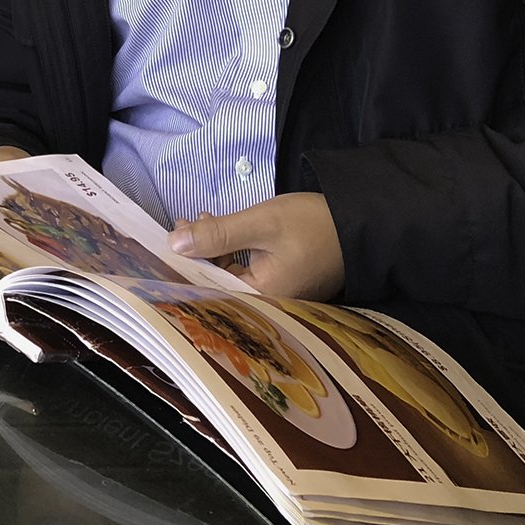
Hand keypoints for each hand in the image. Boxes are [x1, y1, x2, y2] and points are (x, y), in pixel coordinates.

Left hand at [168, 192, 344, 300]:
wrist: (363, 222)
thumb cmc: (314, 224)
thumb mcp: (262, 223)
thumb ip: (218, 234)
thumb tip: (174, 244)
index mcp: (263, 299)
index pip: (209, 288)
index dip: (182, 266)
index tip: (160, 247)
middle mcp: (269, 304)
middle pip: (218, 282)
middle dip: (195, 255)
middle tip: (178, 227)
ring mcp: (277, 293)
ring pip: (230, 274)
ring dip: (211, 249)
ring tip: (196, 220)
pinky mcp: (282, 280)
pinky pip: (246, 270)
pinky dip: (230, 250)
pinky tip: (218, 228)